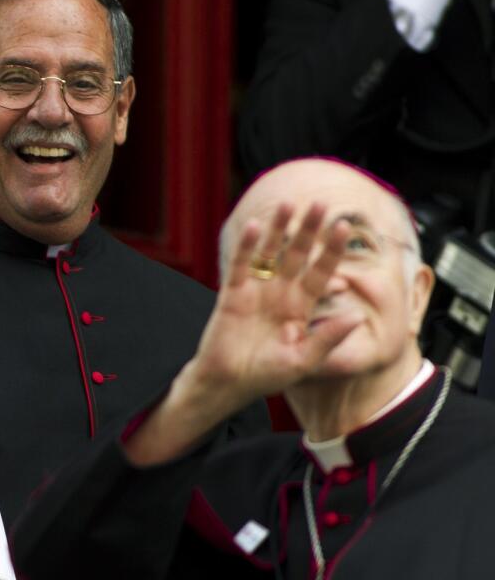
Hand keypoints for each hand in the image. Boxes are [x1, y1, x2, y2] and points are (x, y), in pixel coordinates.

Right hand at [182, 203, 359, 407]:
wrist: (229, 383)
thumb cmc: (267, 376)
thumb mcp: (304, 361)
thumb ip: (328, 338)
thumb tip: (357, 316)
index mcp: (302, 308)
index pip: (322, 272)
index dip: (332, 251)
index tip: (345, 228)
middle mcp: (281, 293)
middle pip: (298, 255)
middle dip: (309, 230)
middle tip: (320, 203)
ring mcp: (257, 290)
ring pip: (270, 252)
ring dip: (278, 229)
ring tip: (288, 204)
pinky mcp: (233, 293)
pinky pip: (241, 264)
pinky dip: (245, 246)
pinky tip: (253, 227)